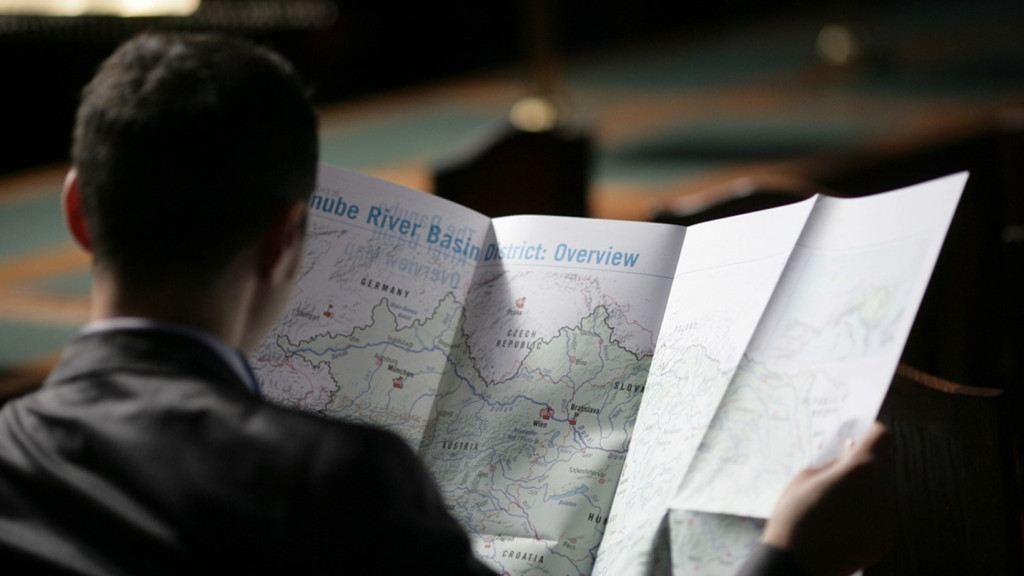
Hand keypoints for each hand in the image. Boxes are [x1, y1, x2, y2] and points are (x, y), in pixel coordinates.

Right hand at [761, 422, 895, 575]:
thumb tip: (850, 450)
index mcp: (860, 470)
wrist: (796, 565)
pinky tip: (845, 520)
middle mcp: (881, 491)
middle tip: (844, 467)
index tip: (859, 436)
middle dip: (870, 460)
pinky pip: (883, 514)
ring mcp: (887, 518)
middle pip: (886, 463)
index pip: (883, 437)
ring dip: (870, 486)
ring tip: (841, 497)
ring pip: (885, 489)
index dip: (871, 433)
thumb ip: (833, 461)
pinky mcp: (885, 539)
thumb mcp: (805, 477)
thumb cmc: (794, 517)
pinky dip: (869, 511)